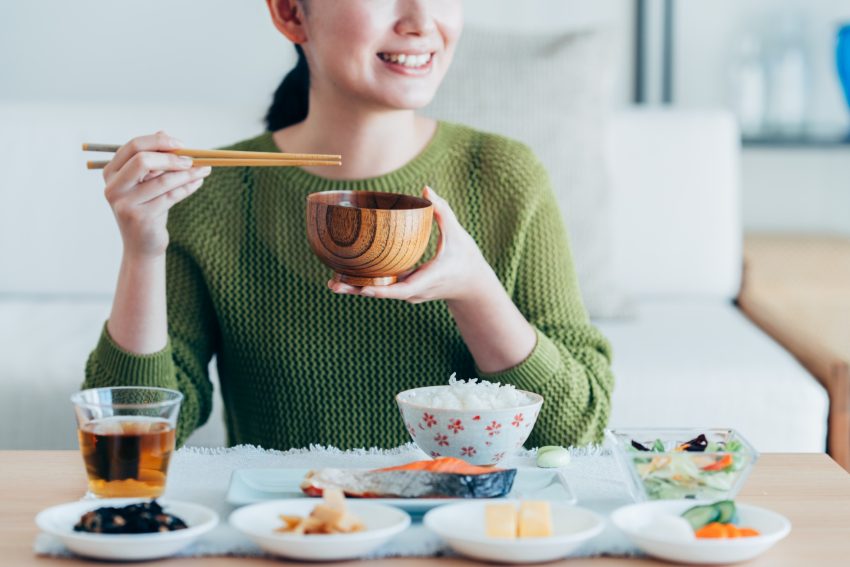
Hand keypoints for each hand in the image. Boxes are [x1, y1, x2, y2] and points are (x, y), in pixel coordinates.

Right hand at [102, 131, 212, 259]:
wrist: (142, 245)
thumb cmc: (147, 208)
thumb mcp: (147, 182)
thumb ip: (153, 159)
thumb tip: (164, 133)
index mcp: (111, 173)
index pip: (132, 147)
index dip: (158, 142)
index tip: (180, 144)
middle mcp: (113, 187)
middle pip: (142, 161)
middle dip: (171, 157)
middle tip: (192, 159)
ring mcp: (125, 204)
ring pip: (162, 181)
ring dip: (187, 173)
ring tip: (204, 170)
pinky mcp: (141, 218)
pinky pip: (171, 197)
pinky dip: (188, 187)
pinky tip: (198, 181)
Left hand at [328, 186, 498, 303]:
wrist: (473, 286)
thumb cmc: (466, 259)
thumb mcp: (458, 235)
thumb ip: (442, 212)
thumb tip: (426, 189)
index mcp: (427, 280)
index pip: (403, 289)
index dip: (382, 290)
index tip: (364, 287)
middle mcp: (415, 291)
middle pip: (383, 294)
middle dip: (358, 290)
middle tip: (334, 285)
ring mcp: (409, 293)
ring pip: (380, 293)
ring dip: (357, 289)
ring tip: (332, 283)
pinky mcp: (406, 290)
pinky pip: (384, 288)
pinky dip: (366, 283)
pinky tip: (346, 277)